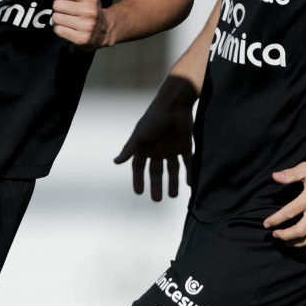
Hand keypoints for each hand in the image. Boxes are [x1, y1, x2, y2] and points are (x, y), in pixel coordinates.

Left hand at [52, 0, 110, 48]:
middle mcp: (89, 11)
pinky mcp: (81, 39)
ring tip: (69, 20)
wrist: (106, 31)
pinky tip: (70, 28)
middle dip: (60, 8)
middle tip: (69, 11)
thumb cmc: (92, 8)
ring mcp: (86, 26)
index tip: (70, 0)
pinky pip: (58, 30)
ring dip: (60, 19)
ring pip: (56, 18)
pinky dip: (61, 30)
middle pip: (57, 5)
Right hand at [114, 75, 196, 200]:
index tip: (138, 192)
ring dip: (173, 182)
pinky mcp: (185, 145)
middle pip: (156, 171)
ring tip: (173, 196)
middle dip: (156, 185)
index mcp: (145, 146)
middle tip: (156, 200)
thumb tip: (115, 162)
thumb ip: (130, 149)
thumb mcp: (140, 136)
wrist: (174, 105)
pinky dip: (189, 172)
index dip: (138, 179)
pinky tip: (190, 184)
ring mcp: (172, 148)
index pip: (139, 166)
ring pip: (173, 169)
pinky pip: (188, 162)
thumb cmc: (154, 119)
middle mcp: (158, 149)